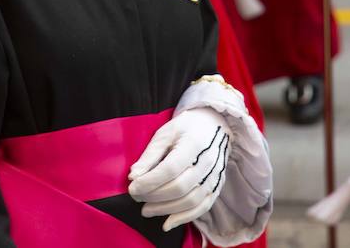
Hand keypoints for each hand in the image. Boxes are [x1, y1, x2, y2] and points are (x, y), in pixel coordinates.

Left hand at [129, 107, 230, 231]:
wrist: (214, 125)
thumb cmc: (186, 128)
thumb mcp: (165, 133)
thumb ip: (150, 155)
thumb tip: (134, 176)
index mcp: (194, 144)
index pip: (170, 169)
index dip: (149, 182)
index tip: (132, 187)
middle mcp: (207, 162)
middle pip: (179, 187)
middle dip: (153, 196)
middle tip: (136, 197)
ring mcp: (214, 176)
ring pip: (189, 201)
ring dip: (165, 209)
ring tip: (146, 209)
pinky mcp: (217, 187)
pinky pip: (202, 207)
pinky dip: (184, 218)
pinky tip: (167, 223)